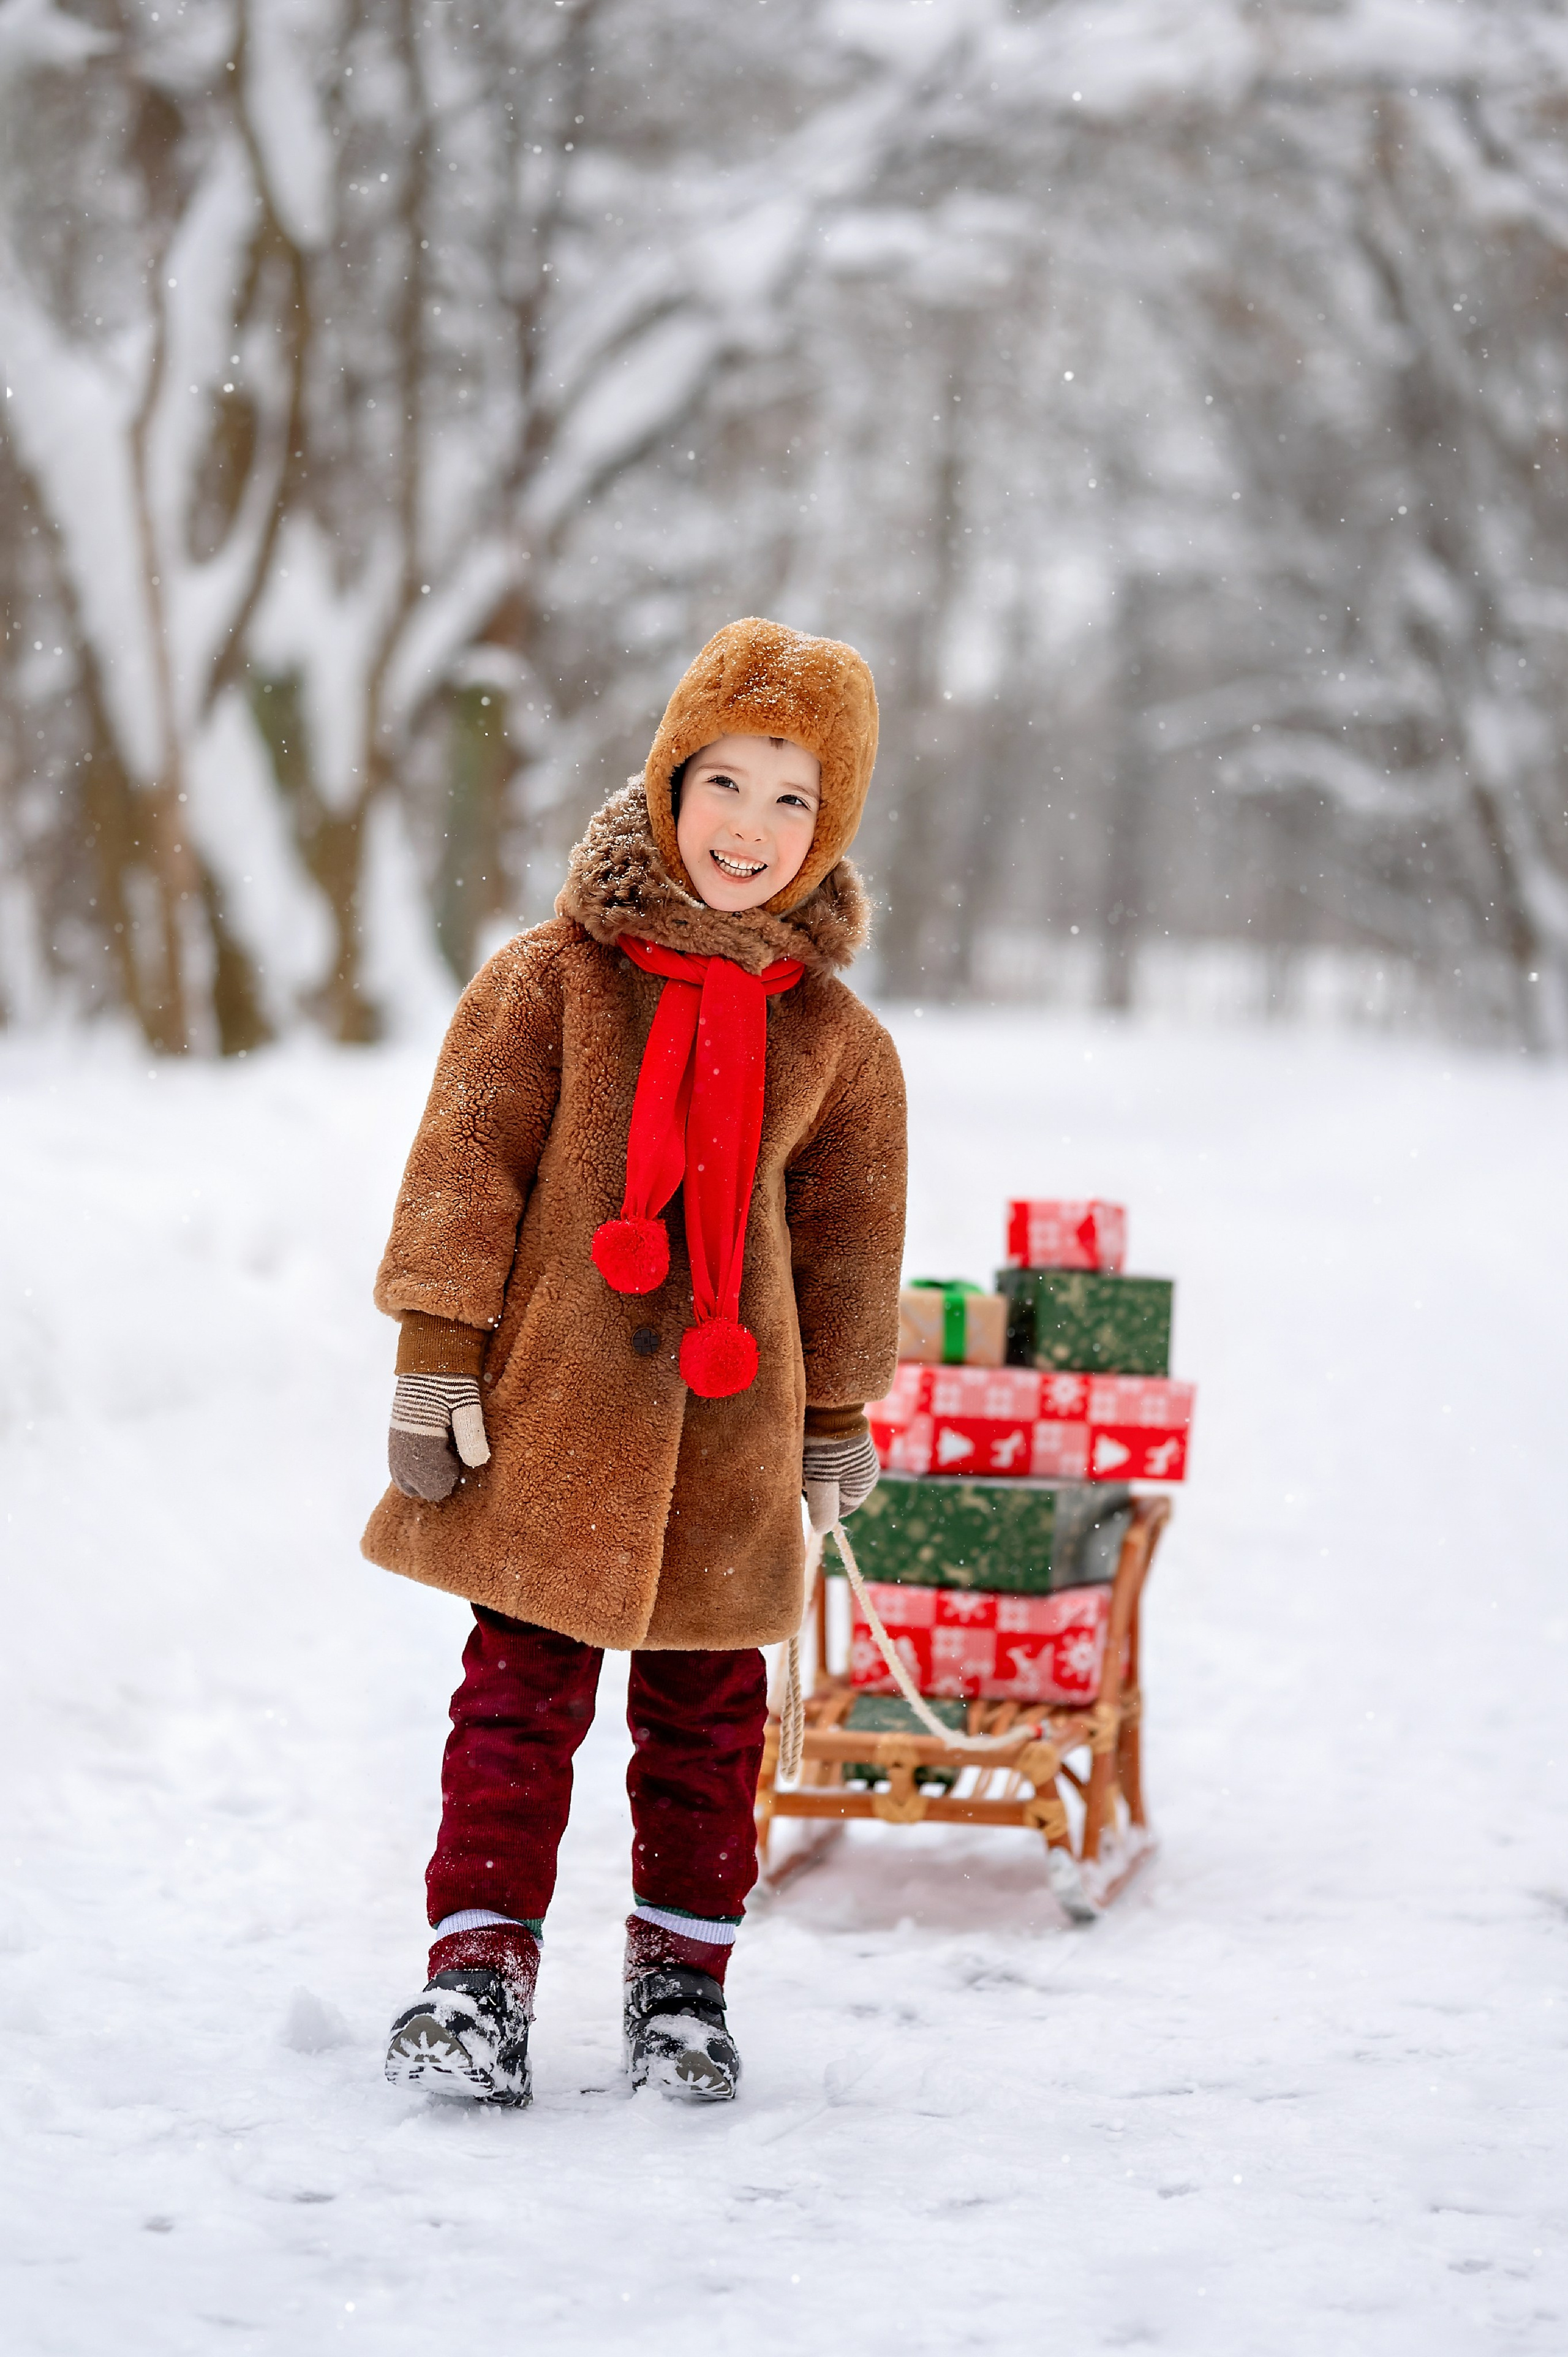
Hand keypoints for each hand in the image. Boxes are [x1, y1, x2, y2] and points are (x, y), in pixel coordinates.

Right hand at [389, 1373, 490, 1500]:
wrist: (428, 1359)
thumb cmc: (451, 1381)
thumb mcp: (467, 1404)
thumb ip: (472, 1434)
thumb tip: (478, 1462)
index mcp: (420, 1442)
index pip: (433, 1487)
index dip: (451, 1478)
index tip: (460, 1456)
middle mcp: (401, 1448)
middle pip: (417, 1489)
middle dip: (437, 1479)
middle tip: (452, 1454)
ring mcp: (394, 1443)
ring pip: (405, 1480)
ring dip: (425, 1475)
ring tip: (444, 1451)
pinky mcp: (394, 1437)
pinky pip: (399, 1467)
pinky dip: (416, 1467)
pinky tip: (433, 1447)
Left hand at [801, 1429, 879, 1534]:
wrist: (828, 1401)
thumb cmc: (823, 1442)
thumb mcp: (820, 1477)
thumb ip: (823, 1506)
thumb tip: (822, 1530)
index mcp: (864, 1484)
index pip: (837, 1510)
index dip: (819, 1502)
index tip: (809, 1485)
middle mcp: (864, 1472)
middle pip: (831, 1494)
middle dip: (815, 1485)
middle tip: (806, 1467)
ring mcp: (855, 1458)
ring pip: (826, 1478)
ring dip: (813, 1471)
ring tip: (807, 1455)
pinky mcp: (843, 1445)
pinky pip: (826, 1462)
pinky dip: (815, 1458)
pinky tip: (809, 1446)